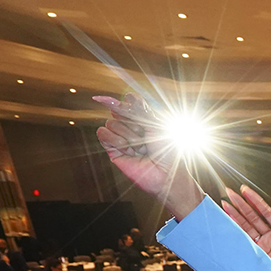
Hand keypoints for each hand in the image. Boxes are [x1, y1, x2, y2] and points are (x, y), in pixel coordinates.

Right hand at [93, 93, 203, 216]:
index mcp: (143, 118)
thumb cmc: (167, 151)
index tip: (138, 111)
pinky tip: (128, 151)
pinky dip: (116, 141)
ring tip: (140, 149)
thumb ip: (138, 110)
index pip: (129, 101)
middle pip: (119, 111)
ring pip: (111, 123)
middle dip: (134, 125)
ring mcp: (120, 137)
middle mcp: (130, 126)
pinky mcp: (112, 149)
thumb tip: (124, 96)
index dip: (131, 105)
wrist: (166, 174)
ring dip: (128, 136)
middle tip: (147, 140)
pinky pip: (102, 133)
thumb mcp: (156, 125)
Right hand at [222, 186, 270, 270]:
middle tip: (229, 193)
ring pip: (246, 226)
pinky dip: (235, 230)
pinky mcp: (256, 253)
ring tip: (224, 203)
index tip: (244, 190)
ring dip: (235, 215)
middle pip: (253, 217)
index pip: (266, 211)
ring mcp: (262, 245)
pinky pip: (245, 239)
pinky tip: (228, 220)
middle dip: (241, 205)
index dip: (255, 200)